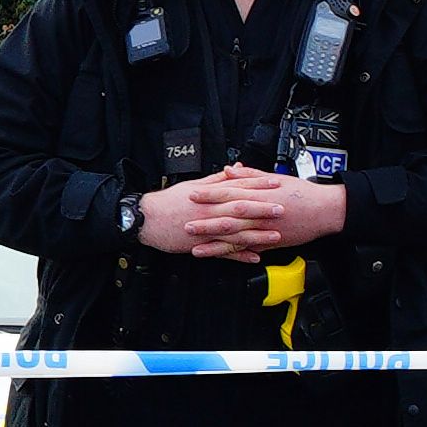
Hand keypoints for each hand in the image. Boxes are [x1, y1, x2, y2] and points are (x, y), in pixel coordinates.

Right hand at [138, 174, 270, 260]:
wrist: (144, 219)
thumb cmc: (167, 202)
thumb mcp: (192, 186)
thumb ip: (215, 179)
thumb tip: (234, 169)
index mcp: (208, 195)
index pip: (237, 187)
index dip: (258, 184)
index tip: (275, 183)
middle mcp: (209, 211)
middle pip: (240, 208)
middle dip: (263, 208)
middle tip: (282, 208)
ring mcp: (206, 229)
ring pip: (235, 231)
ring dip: (256, 234)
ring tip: (275, 236)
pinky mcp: (200, 244)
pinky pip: (223, 251)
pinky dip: (239, 254)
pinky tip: (253, 257)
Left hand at [182, 164, 348, 256]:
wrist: (326, 210)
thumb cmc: (302, 193)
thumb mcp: (276, 178)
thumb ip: (250, 175)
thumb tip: (228, 170)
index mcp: (260, 194)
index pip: (230, 192)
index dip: (210, 194)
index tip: (192, 194)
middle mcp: (260, 212)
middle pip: (228, 217)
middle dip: (206, 222)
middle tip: (185, 225)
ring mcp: (265, 230)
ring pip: (236, 237)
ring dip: (214, 243)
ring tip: (195, 248)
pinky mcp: (271, 242)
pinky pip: (249, 249)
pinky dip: (234, 254)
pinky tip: (220, 257)